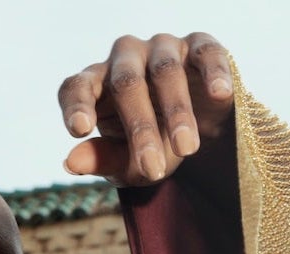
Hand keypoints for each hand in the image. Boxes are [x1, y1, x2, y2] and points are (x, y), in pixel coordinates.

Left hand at [59, 32, 233, 184]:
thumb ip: (101, 160)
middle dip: (141, 129)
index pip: (77, 87)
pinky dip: (213, 71)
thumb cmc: (151, 147)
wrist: (196, 135)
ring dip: (177, 110)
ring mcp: (162, 48)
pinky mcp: (199, 46)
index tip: (81, 129)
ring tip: (188, 149)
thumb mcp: (126, 163)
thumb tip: (70, 162)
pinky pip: (205, 52)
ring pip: (166, 70)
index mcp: (97, 84)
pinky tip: (220, 94)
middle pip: (126, 83)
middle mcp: (125, 58)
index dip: (77, 104)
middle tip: (153, 169)